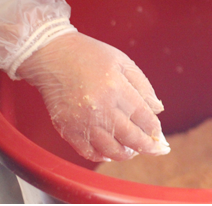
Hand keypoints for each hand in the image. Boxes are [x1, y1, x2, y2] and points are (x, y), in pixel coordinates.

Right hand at [17, 32, 169, 161]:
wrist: (52, 55)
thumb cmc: (89, 55)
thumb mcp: (123, 61)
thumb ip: (143, 86)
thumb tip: (158, 109)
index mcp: (117, 88)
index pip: (144, 117)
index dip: (154, 130)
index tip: (159, 135)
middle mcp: (100, 108)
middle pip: (130, 137)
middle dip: (147, 147)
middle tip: (155, 150)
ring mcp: (82, 121)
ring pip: (111, 149)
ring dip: (126, 154)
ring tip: (132, 150)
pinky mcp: (67, 128)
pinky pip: (88, 151)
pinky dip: (102, 156)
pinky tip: (109, 152)